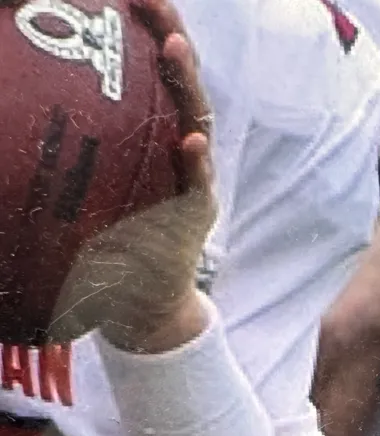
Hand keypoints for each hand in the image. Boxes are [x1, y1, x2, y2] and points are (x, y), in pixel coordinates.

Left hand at [50, 0, 215, 353]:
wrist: (142, 300)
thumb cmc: (104, 244)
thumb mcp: (80, 186)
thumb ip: (63, 147)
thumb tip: (6, 105)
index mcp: (150, 133)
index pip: (149, 71)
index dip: (142, 31)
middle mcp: (177, 146)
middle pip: (179, 81)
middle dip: (171, 34)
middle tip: (156, 0)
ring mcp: (193, 176)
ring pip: (195, 119)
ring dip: (187, 83)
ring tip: (173, 47)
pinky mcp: (199, 211)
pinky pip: (199, 182)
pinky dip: (197, 161)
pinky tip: (191, 142)